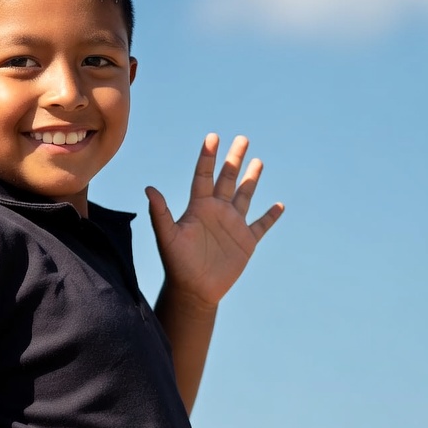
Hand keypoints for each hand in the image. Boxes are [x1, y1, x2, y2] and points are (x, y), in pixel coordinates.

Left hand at [146, 134, 282, 309]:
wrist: (193, 290)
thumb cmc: (177, 264)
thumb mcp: (168, 236)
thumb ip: (160, 213)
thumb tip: (148, 188)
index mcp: (198, 207)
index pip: (204, 175)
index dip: (208, 156)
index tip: (213, 136)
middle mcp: (216, 211)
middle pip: (227, 178)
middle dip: (234, 158)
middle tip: (242, 138)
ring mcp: (232, 225)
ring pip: (244, 195)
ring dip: (252, 179)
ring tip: (258, 161)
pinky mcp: (246, 241)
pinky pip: (261, 225)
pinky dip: (271, 216)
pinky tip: (279, 205)